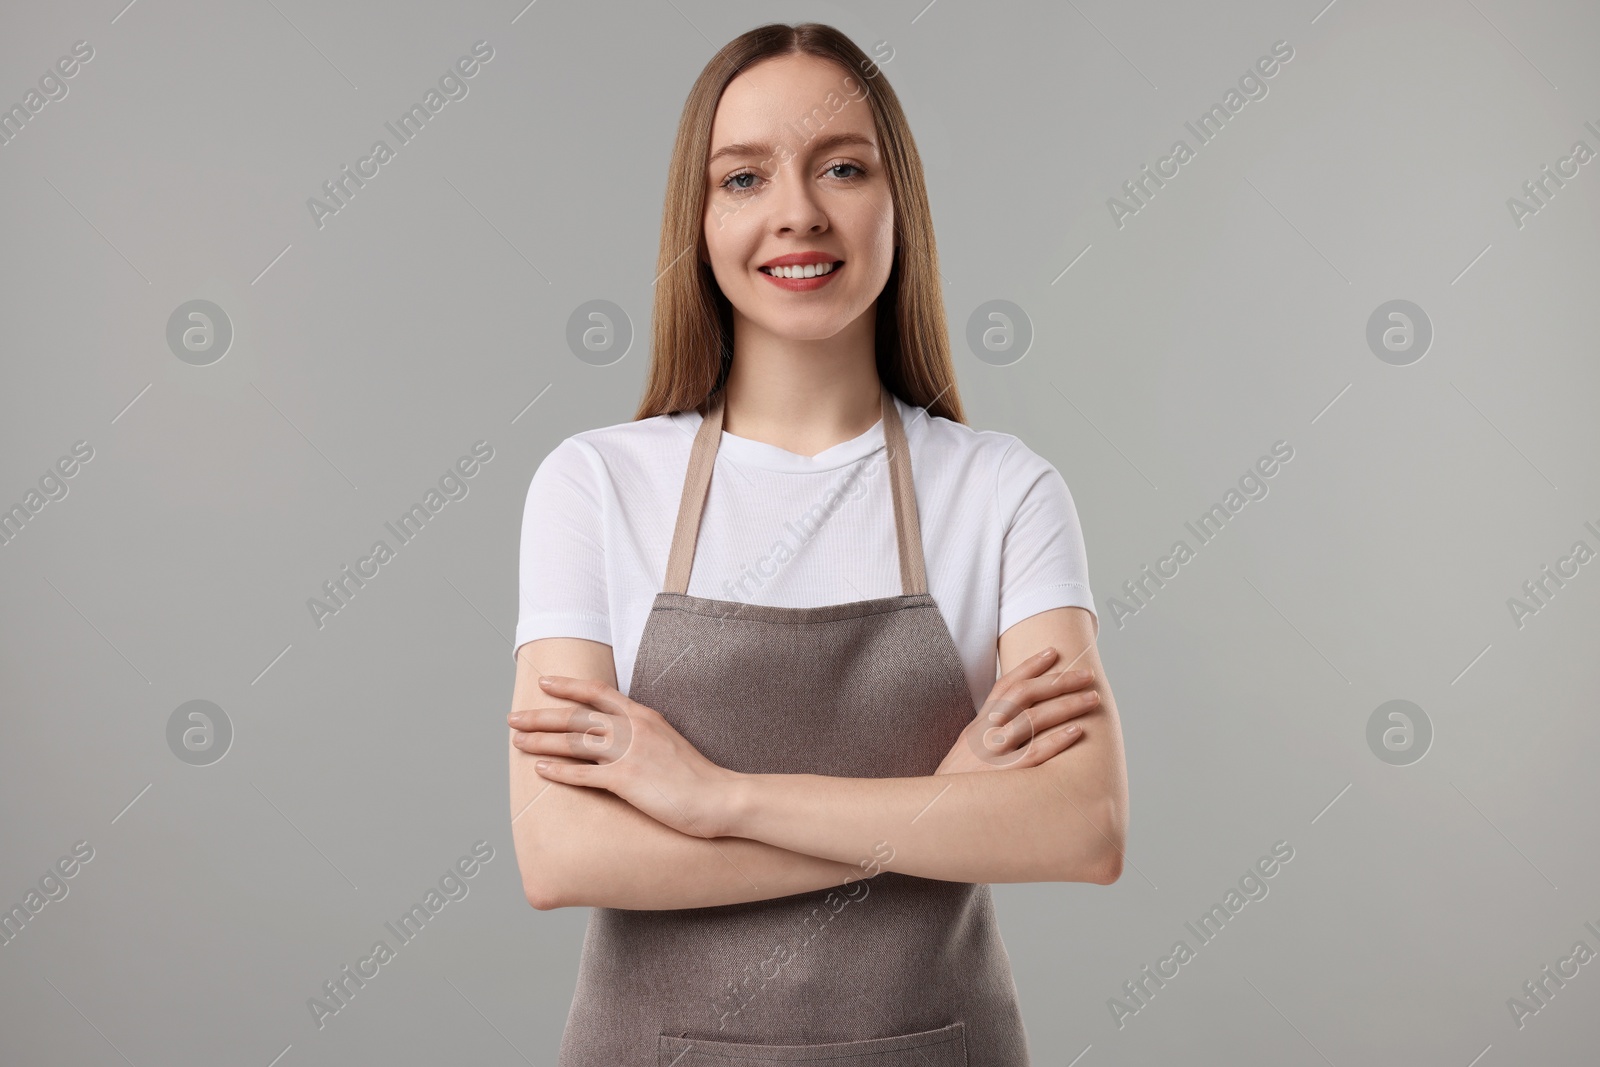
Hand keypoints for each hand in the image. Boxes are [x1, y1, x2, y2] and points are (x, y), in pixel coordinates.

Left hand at [508, 675, 740, 838]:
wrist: (720, 797)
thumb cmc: (697, 776)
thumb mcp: (669, 741)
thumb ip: (643, 733)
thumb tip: (619, 735)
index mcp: (644, 716)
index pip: (598, 692)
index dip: (568, 686)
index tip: (545, 683)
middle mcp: (633, 729)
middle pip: (577, 716)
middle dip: (541, 715)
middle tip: (514, 717)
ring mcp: (629, 753)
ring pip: (574, 741)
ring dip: (541, 741)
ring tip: (517, 741)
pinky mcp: (627, 780)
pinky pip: (584, 774)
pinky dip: (558, 772)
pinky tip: (540, 770)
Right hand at [935, 647, 1098, 774]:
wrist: (935, 816)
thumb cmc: (958, 788)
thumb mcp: (967, 755)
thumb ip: (988, 737)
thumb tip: (1017, 725)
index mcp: (976, 726)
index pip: (1004, 686)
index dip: (1029, 666)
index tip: (1053, 652)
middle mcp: (984, 734)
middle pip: (1023, 695)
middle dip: (1058, 681)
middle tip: (1086, 675)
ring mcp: (992, 755)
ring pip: (1033, 720)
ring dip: (1066, 705)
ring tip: (1091, 697)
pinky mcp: (1002, 778)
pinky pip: (1033, 754)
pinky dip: (1056, 740)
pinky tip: (1077, 731)